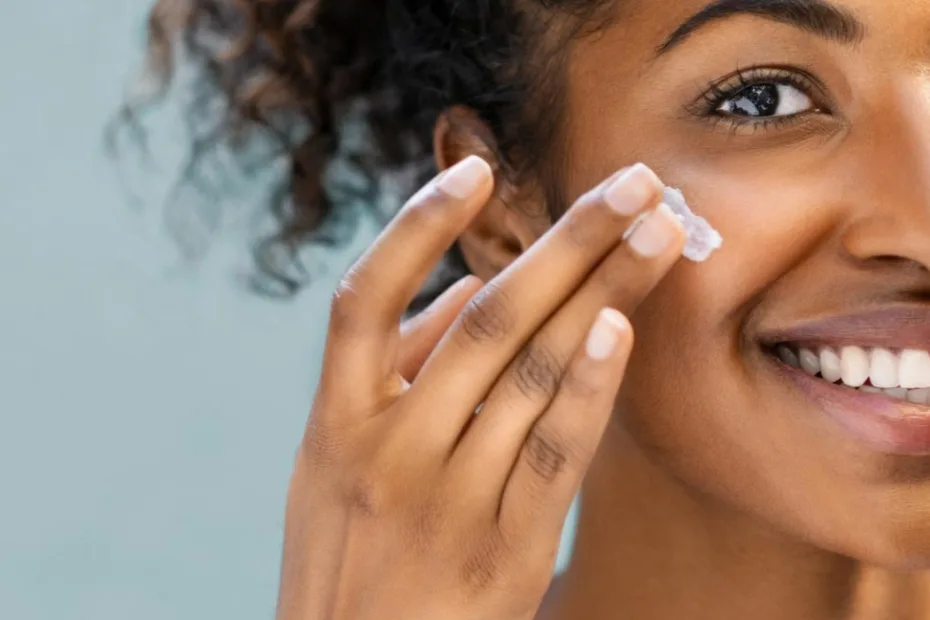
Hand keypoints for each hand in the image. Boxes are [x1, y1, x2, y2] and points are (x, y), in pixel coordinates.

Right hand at [276, 156, 685, 619]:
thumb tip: (468, 287)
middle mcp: (388, 451)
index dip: (415, 229)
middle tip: (633, 181)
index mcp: (333, 424)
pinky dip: (588, 386)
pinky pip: (554, 453)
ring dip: (603, 295)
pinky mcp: (505, 550)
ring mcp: (447, 501)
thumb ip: (394, 371)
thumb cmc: (348, 556)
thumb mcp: (332, 466)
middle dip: (566, 242)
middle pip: (486, 322)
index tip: (479, 169)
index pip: (364, 301)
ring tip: (660, 232)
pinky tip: (623, 325)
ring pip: (530, 375)